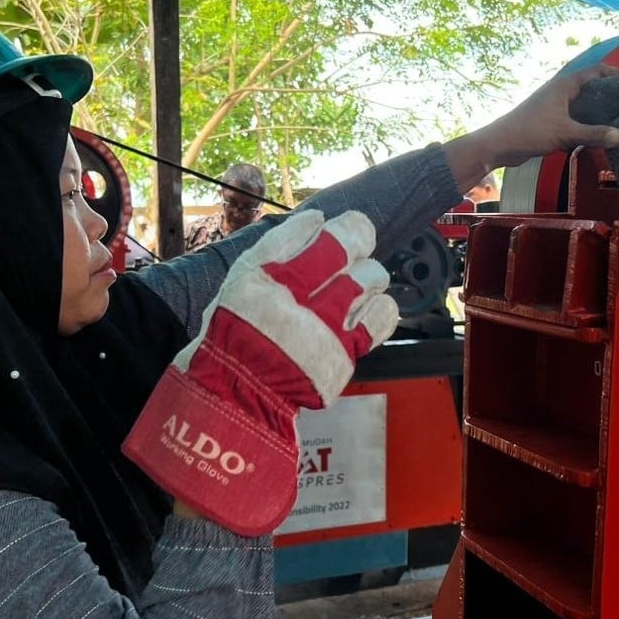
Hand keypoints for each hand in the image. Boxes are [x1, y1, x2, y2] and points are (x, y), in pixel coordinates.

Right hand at [124, 211, 398, 534]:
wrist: (239, 397)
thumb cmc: (237, 335)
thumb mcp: (240, 282)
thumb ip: (276, 249)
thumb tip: (317, 221)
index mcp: (261, 281)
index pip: (310, 235)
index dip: (332, 225)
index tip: (333, 226)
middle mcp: (292, 304)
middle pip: (348, 248)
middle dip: (356, 242)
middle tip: (351, 251)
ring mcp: (321, 332)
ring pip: (370, 279)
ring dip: (369, 276)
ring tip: (356, 287)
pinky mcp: (342, 357)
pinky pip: (381, 318)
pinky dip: (381, 308)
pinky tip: (368, 311)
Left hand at [443, 63, 618, 188]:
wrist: (500, 145)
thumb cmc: (530, 132)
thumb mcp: (565, 133)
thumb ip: (593, 134)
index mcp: (565, 85)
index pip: (597, 71)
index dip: (617, 74)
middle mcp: (561, 92)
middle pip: (592, 87)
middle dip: (612, 94)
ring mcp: (555, 106)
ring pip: (584, 105)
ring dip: (600, 111)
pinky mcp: (551, 121)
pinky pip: (576, 119)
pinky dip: (588, 124)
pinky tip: (599, 135)